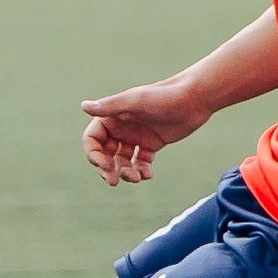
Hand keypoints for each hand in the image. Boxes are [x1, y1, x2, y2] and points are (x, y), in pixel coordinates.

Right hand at [80, 81, 212, 185]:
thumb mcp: (135, 101)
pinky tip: (148, 174)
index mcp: (112, 116)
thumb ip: (110, 106)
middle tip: (113, 182)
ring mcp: (136, 137)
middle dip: (107, 168)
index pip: (93, 140)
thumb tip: (83, 106)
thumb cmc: (163, 96)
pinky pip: (140, 162)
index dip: (94, 155)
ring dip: (126, 172)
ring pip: (122, 161)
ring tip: (137, 177)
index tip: (105, 166)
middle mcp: (121, 127)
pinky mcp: (151, 144)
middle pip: (104, 154)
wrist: (194, 99)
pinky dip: (142, 171)